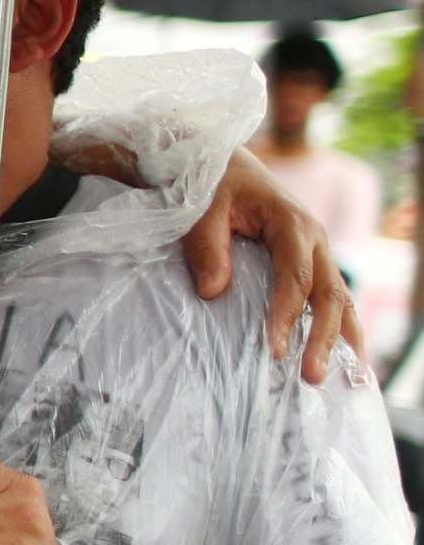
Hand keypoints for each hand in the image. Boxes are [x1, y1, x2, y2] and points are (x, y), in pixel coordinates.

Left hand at [183, 146, 357, 383]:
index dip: (287, 314)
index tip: (275, 349)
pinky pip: (330, 298)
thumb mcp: (202, 210)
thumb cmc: (212, 184)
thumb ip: (207, 249)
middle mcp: (314, 240)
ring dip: (341, 339)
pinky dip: (338, 329)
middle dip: (324, 338)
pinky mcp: (310, 263)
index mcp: (292, 223)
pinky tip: (341, 360)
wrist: (224, 164)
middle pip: (329, 294)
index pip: (295, 276)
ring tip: (342, 380)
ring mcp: (317, 253)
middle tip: (311, 377)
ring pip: (339, 299)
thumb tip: (212, 293)